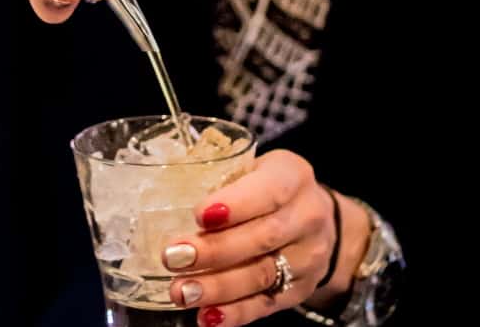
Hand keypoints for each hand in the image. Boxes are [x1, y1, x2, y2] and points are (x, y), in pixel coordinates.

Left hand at [160, 150, 370, 326]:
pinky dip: (235, 313)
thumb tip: (164, 196)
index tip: (198, 216)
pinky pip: (267, 305)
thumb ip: (222, 179)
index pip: (268, 191)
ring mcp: (307, 257)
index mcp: (292, 176)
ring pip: (262, 275)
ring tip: (181, 291)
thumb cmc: (266, 185)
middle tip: (173, 256)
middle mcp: (307, 216)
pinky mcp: (301, 289)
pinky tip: (206, 316)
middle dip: (214, 251)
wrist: (315, 217)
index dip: (235, 206)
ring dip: (217, 287)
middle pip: (262, 237)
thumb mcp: (252, 168)